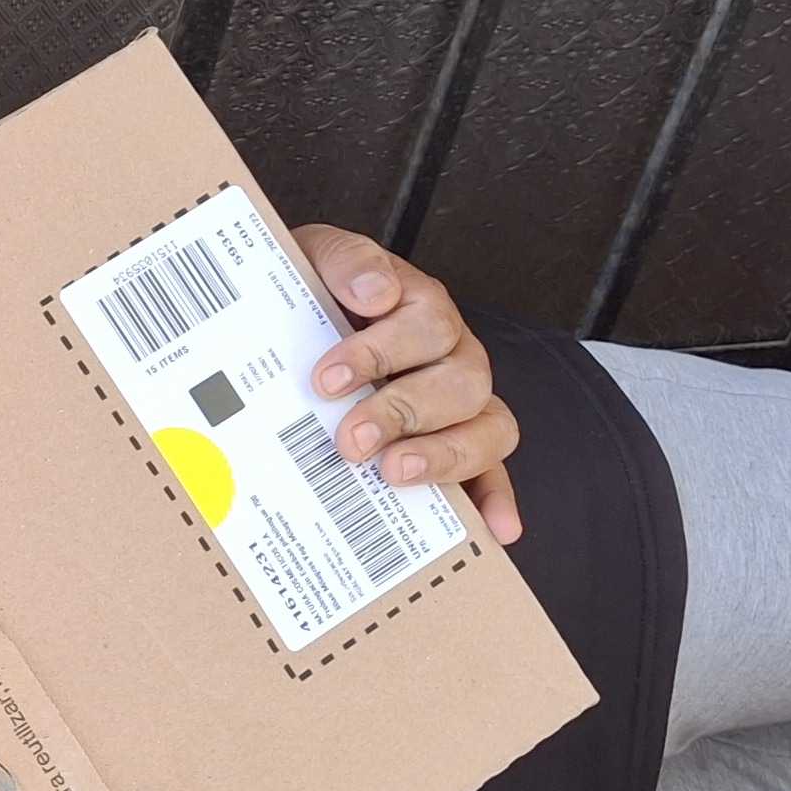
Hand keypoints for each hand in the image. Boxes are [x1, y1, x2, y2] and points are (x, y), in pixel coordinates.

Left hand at [291, 223, 521, 544]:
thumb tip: (377, 291)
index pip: (425, 324)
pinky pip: (493, 474)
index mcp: (420, 306)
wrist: (291, 319)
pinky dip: (498, 501)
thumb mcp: (315, 259)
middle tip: (350, 440)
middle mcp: (452, 354)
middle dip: (403, 412)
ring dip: (445, 455)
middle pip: (460, 382)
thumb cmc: (310, 295)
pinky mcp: (460, 448)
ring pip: (487, 428)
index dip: (378, 352)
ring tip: (394, 472)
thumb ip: (346, 261)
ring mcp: (461, 404)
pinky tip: (497, 530)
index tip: (326, 379)